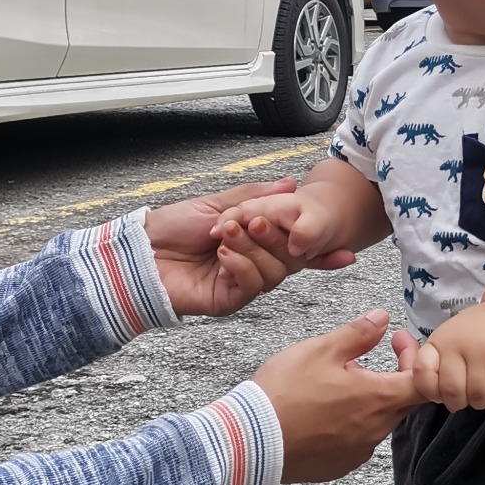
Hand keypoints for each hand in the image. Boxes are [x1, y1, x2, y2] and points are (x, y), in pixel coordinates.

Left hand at [146, 180, 355, 317]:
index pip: (297, 248)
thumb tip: (289, 184)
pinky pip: (252, 285)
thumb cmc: (171, 228)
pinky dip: (242, 266)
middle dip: (280, 237)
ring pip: (275, 272)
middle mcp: (255, 265)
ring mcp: (243, 284)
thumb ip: (256, 198)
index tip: (345, 250)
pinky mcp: (229, 300)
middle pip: (292, 259)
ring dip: (253, 248)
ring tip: (227, 233)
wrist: (139, 253)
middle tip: (258, 220)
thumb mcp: (218, 203)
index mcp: (256, 243)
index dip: (321, 251)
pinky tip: (223, 254)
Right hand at [251, 311, 424, 481]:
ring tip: (343, 381)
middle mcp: (375, 430)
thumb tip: (382, 319)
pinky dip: (352, 422)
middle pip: (402, 401)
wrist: (249, 442)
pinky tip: (328, 410)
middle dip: (395, 375)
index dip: (417, 357)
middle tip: (374, 355)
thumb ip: (358, 333)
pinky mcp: (339, 466)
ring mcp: (358, 451)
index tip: (397, 342)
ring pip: (378, 420)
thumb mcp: (321, 350)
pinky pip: (357, 440)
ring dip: (371, 399)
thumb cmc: (284, 394)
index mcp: (378, 400)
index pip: (423, 381)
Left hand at [415, 303, 484, 411]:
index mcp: (438, 343)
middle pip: (452, 391)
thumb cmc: (469, 340)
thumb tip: (427, 397)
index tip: (440, 392)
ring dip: (481, 402)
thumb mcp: (443, 347)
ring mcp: (484, 350)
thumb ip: (432, 373)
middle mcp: (459, 344)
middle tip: (466, 397)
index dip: (430, 390)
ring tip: (484, 392)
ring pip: (478, 395)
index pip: (422, 372)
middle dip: (459, 403)